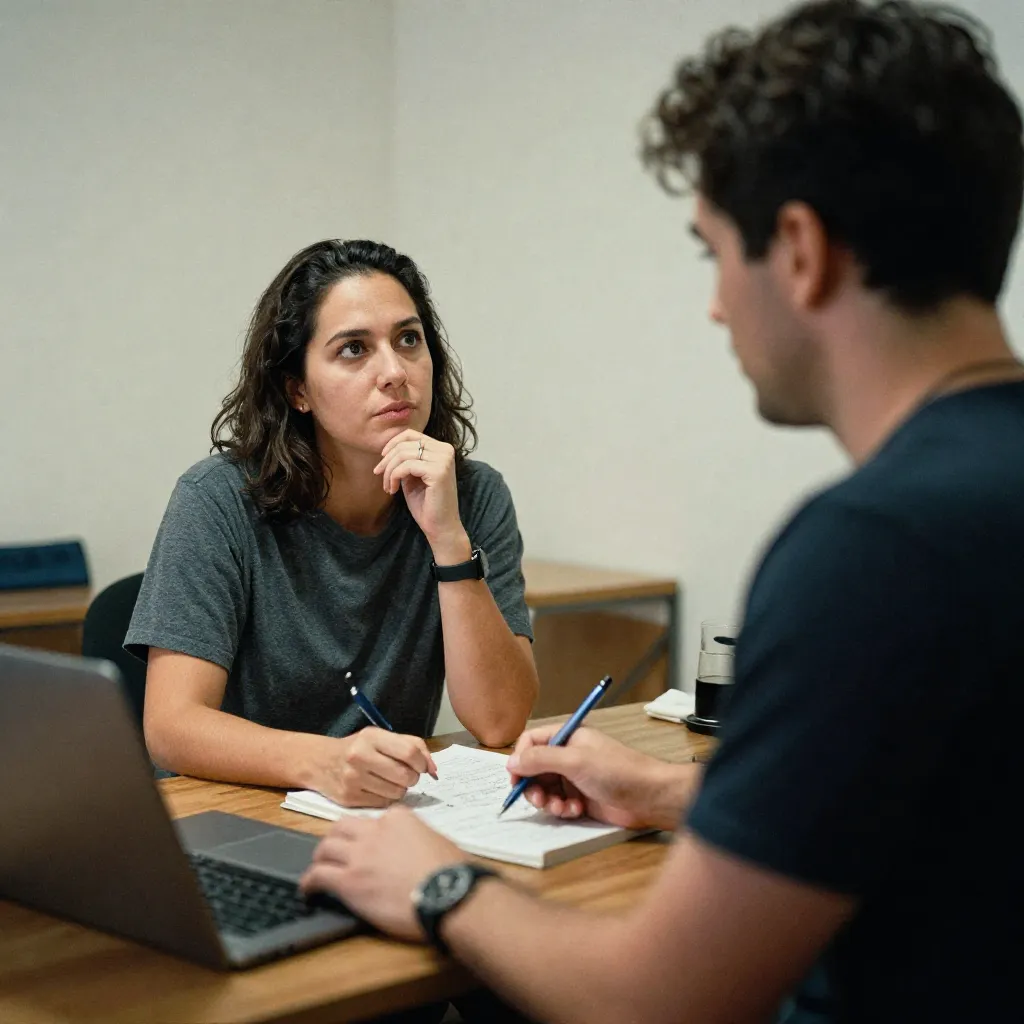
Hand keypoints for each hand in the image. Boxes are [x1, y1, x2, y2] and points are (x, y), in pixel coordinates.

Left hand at [300, 806, 463, 941]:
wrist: (448, 894)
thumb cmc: (451, 873)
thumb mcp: (437, 842)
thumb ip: (419, 839)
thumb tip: (416, 851)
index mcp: (398, 818)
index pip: (373, 820)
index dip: (367, 834)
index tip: (366, 845)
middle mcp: (375, 831)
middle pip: (343, 828)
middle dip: (336, 838)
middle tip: (333, 851)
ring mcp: (360, 855)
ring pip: (325, 847)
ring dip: (320, 858)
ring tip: (318, 868)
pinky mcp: (349, 881)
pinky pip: (318, 875)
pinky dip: (309, 881)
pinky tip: (309, 889)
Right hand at [314, 728, 438, 807]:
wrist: (320, 762)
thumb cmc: (358, 748)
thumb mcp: (381, 737)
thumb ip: (412, 746)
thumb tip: (433, 769)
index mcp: (371, 737)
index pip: (410, 753)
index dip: (422, 763)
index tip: (421, 766)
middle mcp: (360, 756)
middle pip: (405, 776)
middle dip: (412, 778)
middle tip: (406, 775)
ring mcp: (352, 779)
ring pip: (396, 793)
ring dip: (400, 789)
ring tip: (390, 781)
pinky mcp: (348, 798)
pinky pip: (382, 804)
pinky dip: (386, 798)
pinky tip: (378, 789)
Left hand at [374, 430, 467, 559]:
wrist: (440, 527)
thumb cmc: (427, 504)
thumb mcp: (413, 476)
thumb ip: (407, 459)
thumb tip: (388, 448)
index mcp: (442, 448)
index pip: (411, 434)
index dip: (392, 444)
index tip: (382, 460)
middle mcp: (446, 450)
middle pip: (405, 443)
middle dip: (387, 459)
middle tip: (379, 475)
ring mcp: (444, 460)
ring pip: (403, 454)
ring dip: (389, 470)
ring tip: (387, 486)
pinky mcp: (438, 472)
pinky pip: (406, 466)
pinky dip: (394, 477)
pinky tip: (393, 490)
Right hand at [506, 726, 673, 828]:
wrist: (649, 797)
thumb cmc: (620, 770)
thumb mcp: (575, 760)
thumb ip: (540, 759)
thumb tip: (512, 761)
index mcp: (567, 736)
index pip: (531, 742)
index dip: (521, 758)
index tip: (516, 777)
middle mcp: (568, 755)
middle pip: (534, 768)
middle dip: (533, 785)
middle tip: (539, 798)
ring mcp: (574, 777)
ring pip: (544, 789)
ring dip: (548, 800)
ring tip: (561, 807)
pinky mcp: (580, 798)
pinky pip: (558, 804)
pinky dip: (562, 809)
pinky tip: (575, 810)